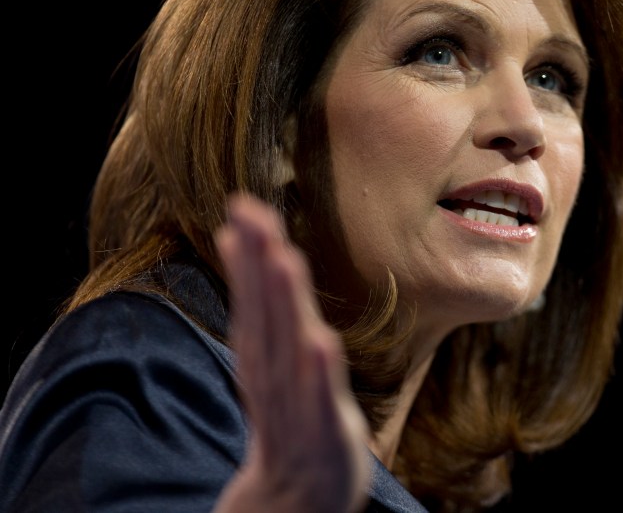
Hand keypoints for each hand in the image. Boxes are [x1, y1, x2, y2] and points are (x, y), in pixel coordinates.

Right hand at [212, 193, 370, 512]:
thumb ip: (253, 294)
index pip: (253, 295)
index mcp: (264, 350)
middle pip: (267, 312)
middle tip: (252, 212)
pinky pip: (320, 400)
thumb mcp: (267, 349)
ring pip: (289, 346)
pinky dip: (317, 375)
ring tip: (284, 260)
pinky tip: (320, 344)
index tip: (241, 204)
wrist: (294, 496)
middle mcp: (275, 371)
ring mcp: (299, 401)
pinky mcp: (324, 432)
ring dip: (284, 304)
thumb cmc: (287, 410)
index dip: (248, 251)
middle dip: (260, 261)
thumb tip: (233, 234)